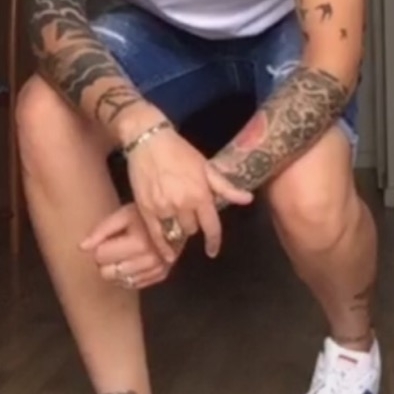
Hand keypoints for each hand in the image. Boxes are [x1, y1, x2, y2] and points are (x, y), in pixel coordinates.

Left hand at [80, 203, 174, 289]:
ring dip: (116, 268)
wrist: (178, 218)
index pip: (100, 255)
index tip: (108, 238)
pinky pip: (133, 284)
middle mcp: (149, 260)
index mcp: (139, 243)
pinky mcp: (161, 275)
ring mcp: (156, 270)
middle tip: (115, 246)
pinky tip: (133, 260)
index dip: (100, 246)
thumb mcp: (123, 214)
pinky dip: (128, 274)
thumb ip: (101, 230)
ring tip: (124, 252)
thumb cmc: (146, 214)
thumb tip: (81, 247)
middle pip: (107, 272)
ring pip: (119, 281)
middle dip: (106, 260)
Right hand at [126, 127, 252, 261]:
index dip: (214, 241)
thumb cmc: (180, 152)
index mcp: (201, 195)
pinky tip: (167, 253)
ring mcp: (163, 208)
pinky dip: (162, 246)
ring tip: (177, 228)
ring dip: (178, 231)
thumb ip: (226, 187)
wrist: (148, 140)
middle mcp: (183, 205)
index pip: (211, 227)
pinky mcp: (146, 209)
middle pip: (192, 230)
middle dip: (193, 225)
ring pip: (175, 233)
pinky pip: (156, 235)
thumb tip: (248, 199)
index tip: (212, 250)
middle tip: (189, 217)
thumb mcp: (206, 167)